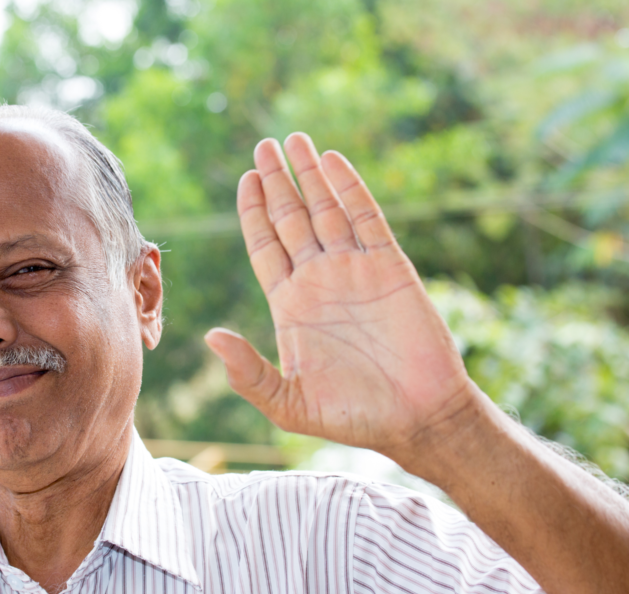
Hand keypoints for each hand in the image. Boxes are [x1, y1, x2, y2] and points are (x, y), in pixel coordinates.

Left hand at [205, 134, 474, 466]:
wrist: (417, 419)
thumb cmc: (353, 417)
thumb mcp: (288, 404)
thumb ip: (248, 373)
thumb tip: (210, 338)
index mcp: (290, 305)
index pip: (265, 246)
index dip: (253, 212)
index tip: (244, 179)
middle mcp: (319, 281)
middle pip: (290, 218)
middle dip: (276, 182)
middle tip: (262, 146)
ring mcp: (354, 271)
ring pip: (326, 210)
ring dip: (310, 175)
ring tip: (293, 140)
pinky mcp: (390, 267)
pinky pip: (366, 218)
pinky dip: (349, 188)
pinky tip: (333, 161)